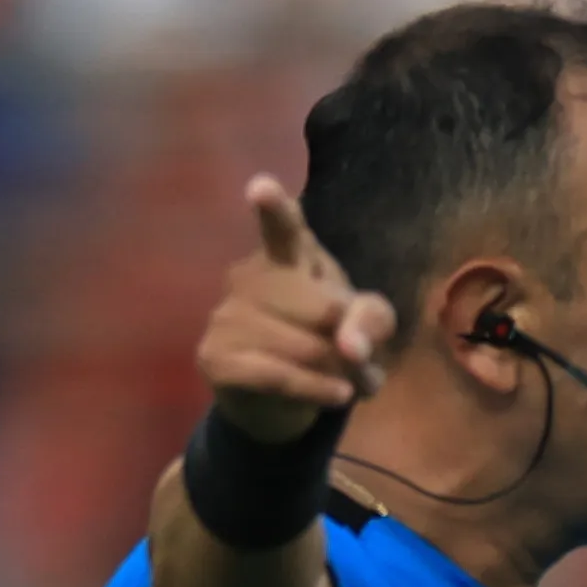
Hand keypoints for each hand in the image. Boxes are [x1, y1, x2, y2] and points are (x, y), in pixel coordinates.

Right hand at [197, 176, 393, 441]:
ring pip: (303, 346)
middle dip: (350, 341)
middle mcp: (250, 276)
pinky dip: (315, 389)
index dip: (275, 209)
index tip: (261, 188)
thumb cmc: (326, 343)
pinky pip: (277, 374)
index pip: (283, 228)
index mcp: (289, 256)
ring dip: (338, 373)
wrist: (282, 398)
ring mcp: (226, 315)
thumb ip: (371, 321)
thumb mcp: (365, 326)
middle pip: (324, 308)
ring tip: (346, 382)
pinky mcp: (215, 357)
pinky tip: (337, 396)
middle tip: (357, 359)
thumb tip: (350, 347)